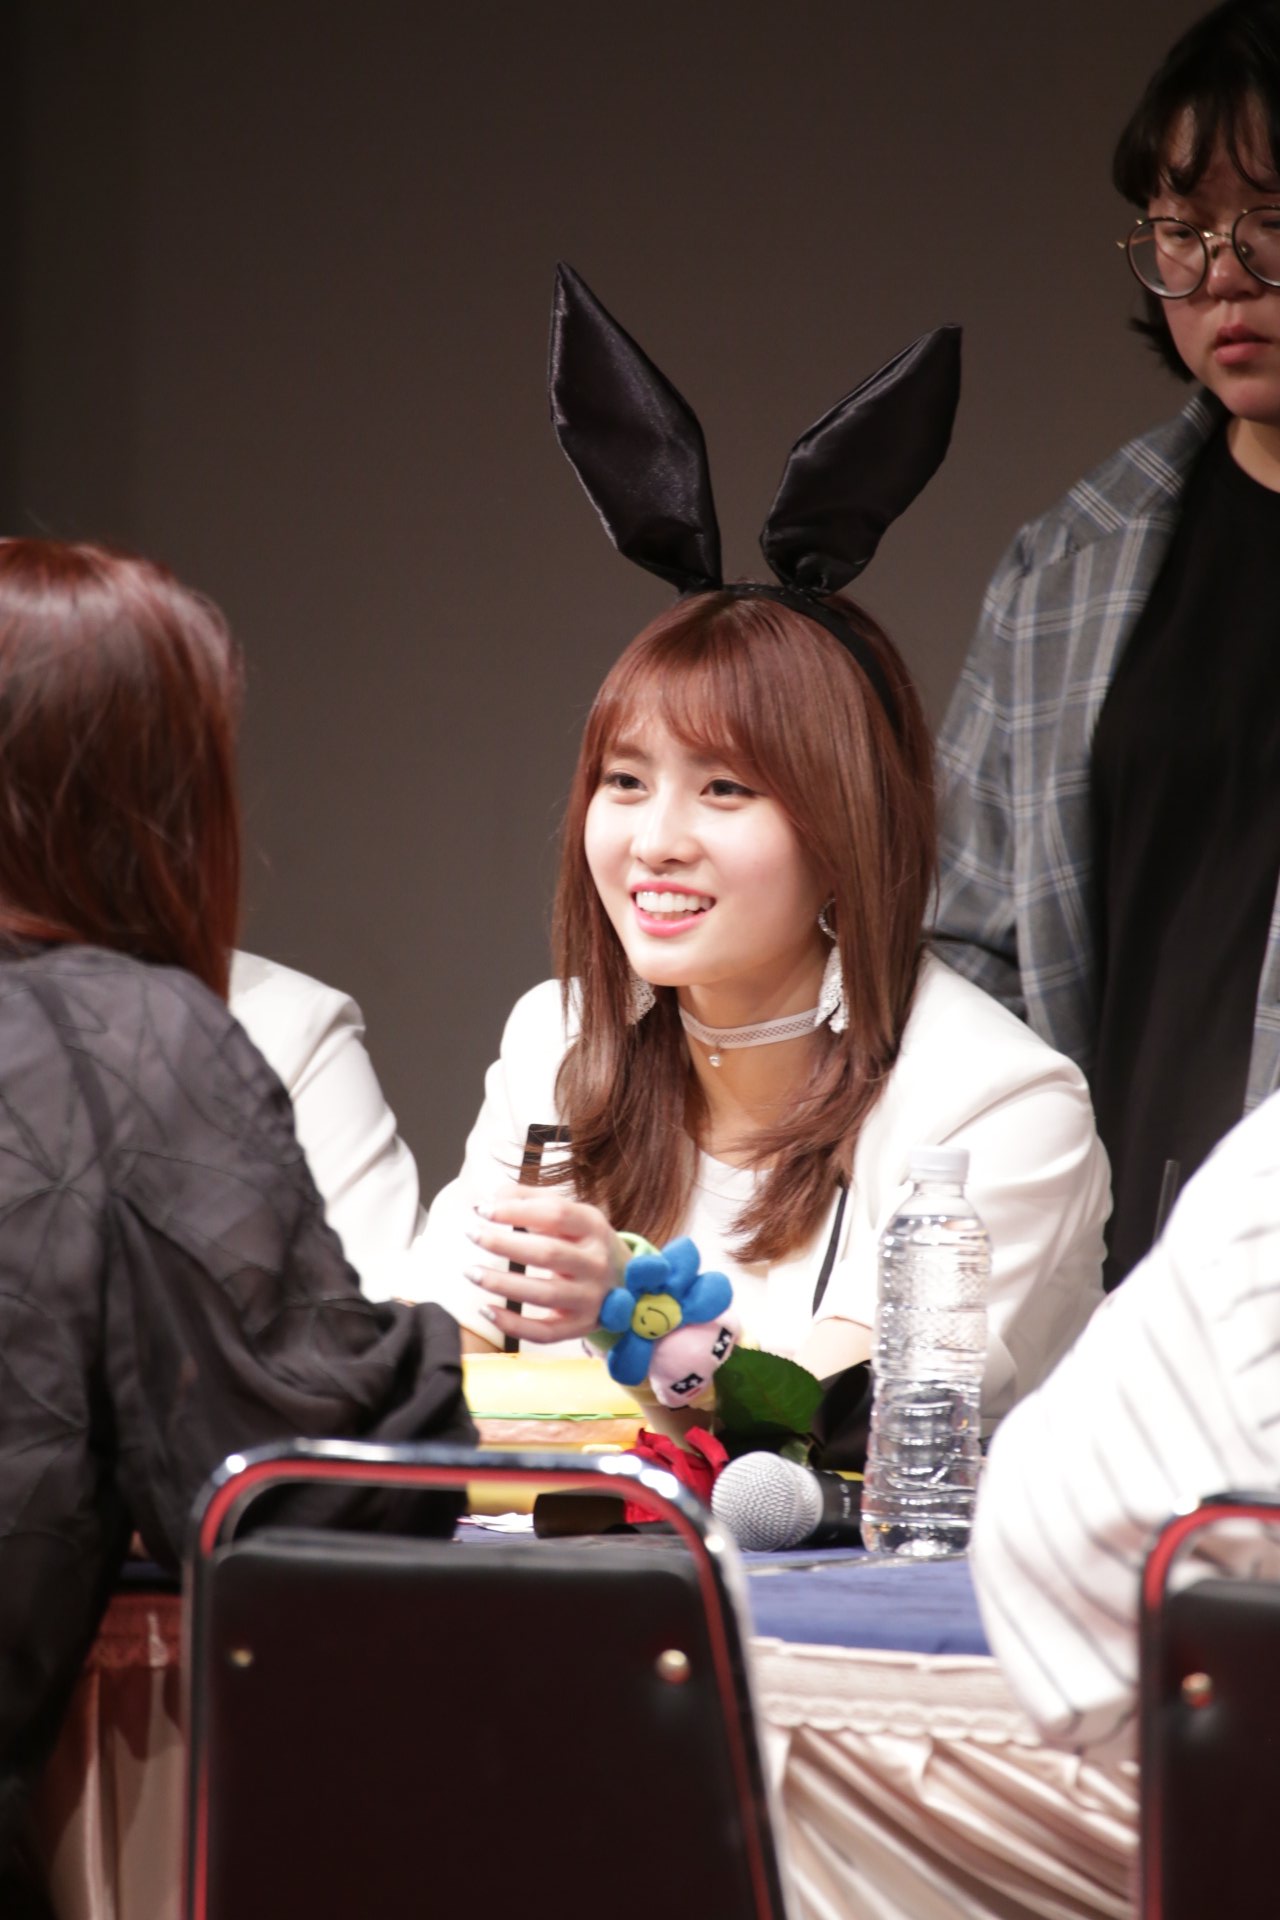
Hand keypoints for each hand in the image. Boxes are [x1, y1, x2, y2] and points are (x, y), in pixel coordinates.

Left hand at [465, 1188, 627, 1345]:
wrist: (625, 1281)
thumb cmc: (583, 1241)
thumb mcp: (570, 1214)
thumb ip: (531, 1200)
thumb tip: (491, 1197)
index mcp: (594, 1227)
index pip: (555, 1214)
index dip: (516, 1210)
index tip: (482, 1209)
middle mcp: (596, 1262)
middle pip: (548, 1253)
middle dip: (504, 1243)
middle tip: (471, 1233)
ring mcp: (591, 1297)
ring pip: (545, 1293)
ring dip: (503, 1284)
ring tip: (471, 1272)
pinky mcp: (580, 1325)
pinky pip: (545, 1332)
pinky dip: (514, 1324)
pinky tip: (486, 1310)